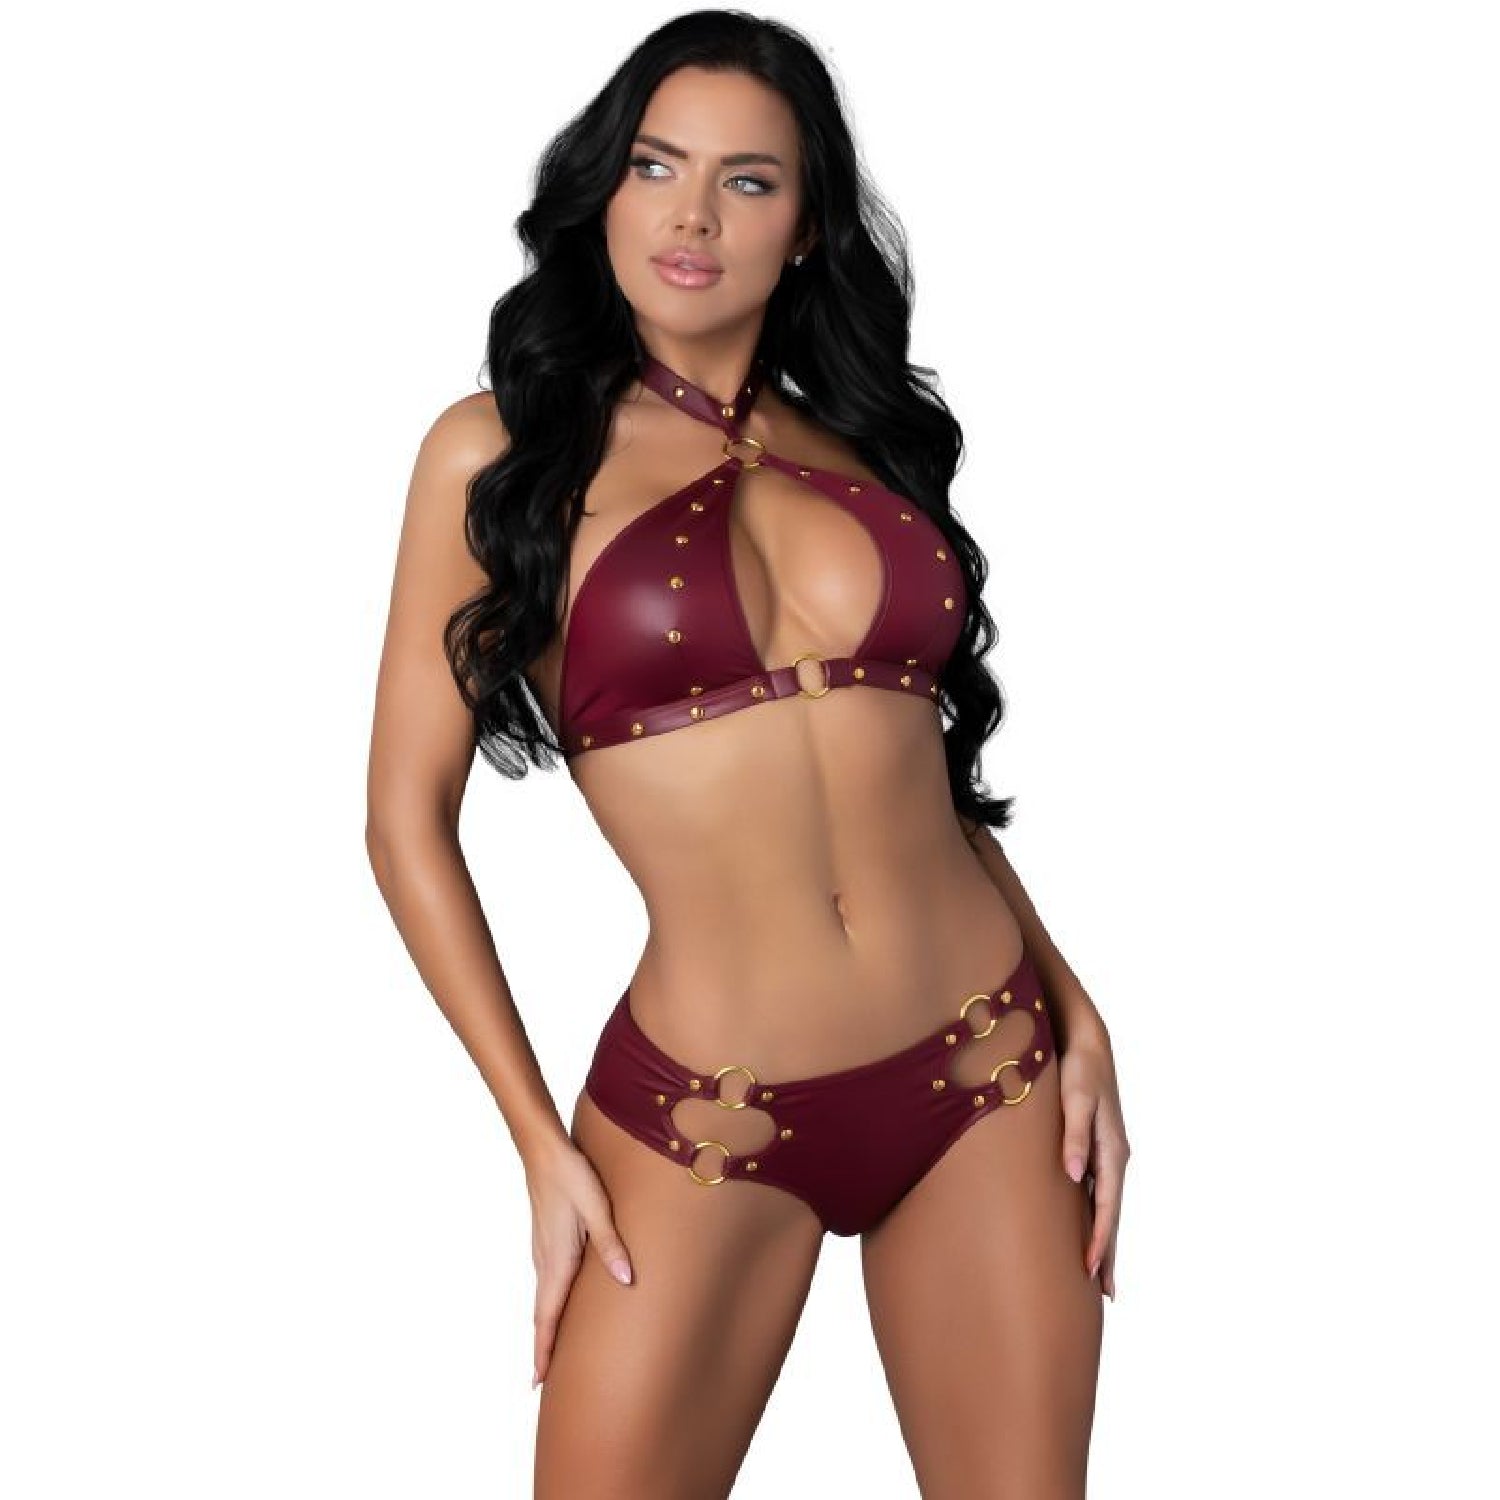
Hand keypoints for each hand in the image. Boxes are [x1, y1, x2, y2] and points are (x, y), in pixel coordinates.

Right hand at [523, 1139, 633, 1388]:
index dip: (543, 1350)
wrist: (544, 1150)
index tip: (537, 1382)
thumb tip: (626, 1280)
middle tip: (542, 1380)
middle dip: (542, 1347)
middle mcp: (545, 1261)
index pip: (546, 1316)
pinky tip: (559, 1303)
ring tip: (551, 1349)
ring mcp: (542, 1250)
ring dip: (545, 1326)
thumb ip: (611, 1245)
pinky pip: (545, 1282)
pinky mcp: (546, 1240)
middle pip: (541, 1314)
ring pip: (542, 1299)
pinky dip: (547, 1304)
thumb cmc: (571, 1177)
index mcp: (556, 1260)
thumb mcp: (596, 1209)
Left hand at [1058, 1029, 1129, 1299]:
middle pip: (1112, 1215)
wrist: (1085, 1039)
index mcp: (1113, 1151)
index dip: (1099, 1240)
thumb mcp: (1076, 1096)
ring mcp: (1105, 1153)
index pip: (1107, 1207)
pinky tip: (1083, 1225)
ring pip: (1105, 1205)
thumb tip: (1074, 1174)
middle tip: (1105, 1294)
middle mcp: (1114, 1157)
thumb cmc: (1078, 1066)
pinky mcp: (1094, 1145)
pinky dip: (1093, 1214)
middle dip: (1108, 1253)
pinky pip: (1095, 1190)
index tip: (1088, 1272)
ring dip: (1102, 1237)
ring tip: (1096, 1273)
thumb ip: (1075, 1134)